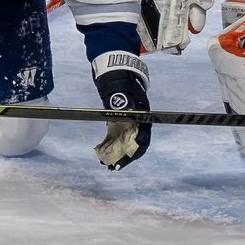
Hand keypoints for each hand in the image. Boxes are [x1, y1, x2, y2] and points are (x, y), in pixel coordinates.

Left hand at [92, 51, 149, 168]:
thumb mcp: (125, 95)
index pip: (143, 139)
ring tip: (106, 164)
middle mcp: (138, 124)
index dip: (136, 150)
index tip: (128, 158)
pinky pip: (116, 139)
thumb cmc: (124, 85)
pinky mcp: (120, 126)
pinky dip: (110, 147)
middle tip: (114, 167)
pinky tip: (101, 153)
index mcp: (143, 118)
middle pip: (134, 145)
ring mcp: (129, 125)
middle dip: (125, 157)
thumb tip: (121, 111)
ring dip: (117, 155)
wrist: (120, 77)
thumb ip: (123, 104)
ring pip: (124, 144)